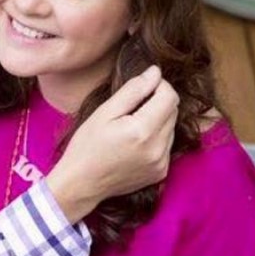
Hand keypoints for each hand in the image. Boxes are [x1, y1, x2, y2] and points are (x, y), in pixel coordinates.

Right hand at [46, 65, 178, 223]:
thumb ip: (132, 90)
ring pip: (171, 127)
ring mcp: (161, 162)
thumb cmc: (86, 146)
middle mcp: (157, 148)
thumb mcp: (104, 112)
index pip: (169, 96)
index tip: (142, 86)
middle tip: (132, 106)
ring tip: (131, 125)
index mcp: (142, 130)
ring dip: (158, 120)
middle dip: (158, 101)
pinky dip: (156, 137)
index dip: (159, 85)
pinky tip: (134, 142)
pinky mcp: (161, 172)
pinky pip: (167, 145)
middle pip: (173, 111)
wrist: (81, 184)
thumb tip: (155, 72)